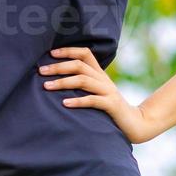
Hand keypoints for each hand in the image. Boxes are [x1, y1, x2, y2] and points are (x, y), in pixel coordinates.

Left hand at [37, 46, 160, 144]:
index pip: (85, 54)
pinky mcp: (111, 105)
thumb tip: (55, 79)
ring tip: (46, 86)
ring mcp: (108, 91)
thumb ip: (82, 83)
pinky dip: (78, 101)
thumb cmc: (108, 108)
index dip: (68, 51)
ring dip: (63, 82)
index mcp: (99, 74)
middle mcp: (103, 79)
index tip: (51, 53)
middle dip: (58, 67)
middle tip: (41, 71)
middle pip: (79, 66)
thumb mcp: (95, 92)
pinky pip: (93, 100)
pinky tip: (64, 103)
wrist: (135, 124)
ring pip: (83, 81)